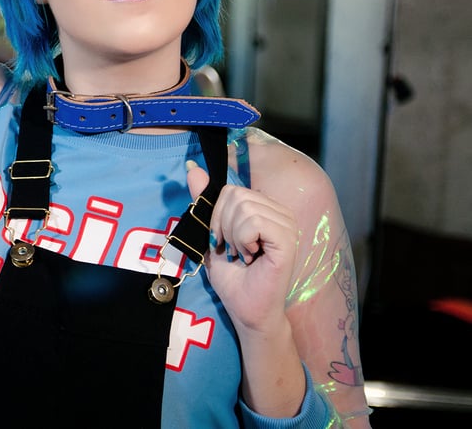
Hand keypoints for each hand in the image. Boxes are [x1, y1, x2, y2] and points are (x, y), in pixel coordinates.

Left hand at [185, 161, 298, 334]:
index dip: (217, 215)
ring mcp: (287, 224)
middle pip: (235, 195)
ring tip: (243, 254)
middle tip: (232, 249)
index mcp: (265, 209)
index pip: (231, 190)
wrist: (248, 311)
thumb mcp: (211, 234)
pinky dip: (243, 239)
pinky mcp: (287, 239)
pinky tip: (251, 256)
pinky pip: (254, 221)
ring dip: (233, 235)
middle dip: (223, 224)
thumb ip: (204, 202)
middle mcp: (280, 212)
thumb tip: (193, 169)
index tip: (221, 240)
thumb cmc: (234, 278)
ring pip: (244, 207)